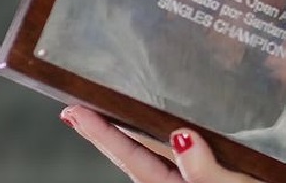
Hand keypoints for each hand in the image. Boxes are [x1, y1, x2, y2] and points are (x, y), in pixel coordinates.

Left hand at [60, 106, 261, 182]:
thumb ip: (205, 170)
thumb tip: (181, 137)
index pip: (130, 154)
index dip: (100, 133)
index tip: (72, 111)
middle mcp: (177, 182)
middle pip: (133, 155)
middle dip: (105, 132)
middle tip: (76, 110)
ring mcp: (192, 178)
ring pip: (154, 154)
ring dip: (130, 134)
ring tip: (112, 115)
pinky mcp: (212, 172)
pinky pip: (178, 153)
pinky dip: (162, 137)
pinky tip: (170, 127)